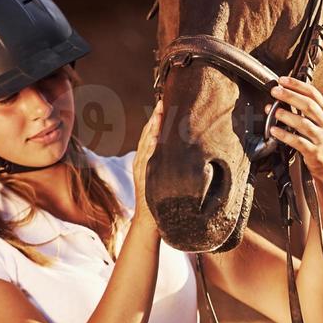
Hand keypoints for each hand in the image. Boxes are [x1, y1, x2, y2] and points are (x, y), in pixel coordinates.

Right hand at [132, 100, 163, 225]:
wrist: (149, 221)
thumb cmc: (160, 198)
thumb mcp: (163, 175)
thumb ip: (167, 161)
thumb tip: (181, 148)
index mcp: (147, 157)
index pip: (152, 133)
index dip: (158, 118)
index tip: (166, 103)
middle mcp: (142, 160)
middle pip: (148, 133)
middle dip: (156, 117)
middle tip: (163, 101)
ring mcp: (141, 167)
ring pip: (147, 142)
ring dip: (153, 127)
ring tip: (160, 112)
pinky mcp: (143, 176)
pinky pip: (147, 158)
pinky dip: (150, 146)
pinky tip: (156, 136)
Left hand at [264, 76, 322, 187]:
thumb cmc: (319, 138)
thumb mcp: (319, 121)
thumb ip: (305, 108)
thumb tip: (282, 94)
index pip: (313, 93)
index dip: (297, 85)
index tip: (282, 80)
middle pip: (308, 105)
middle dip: (290, 96)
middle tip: (275, 92)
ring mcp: (321, 138)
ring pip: (303, 124)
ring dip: (287, 116)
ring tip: (274, 111)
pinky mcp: (314, 152)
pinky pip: (298, 142)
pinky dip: (285, 136)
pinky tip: (274, 131)